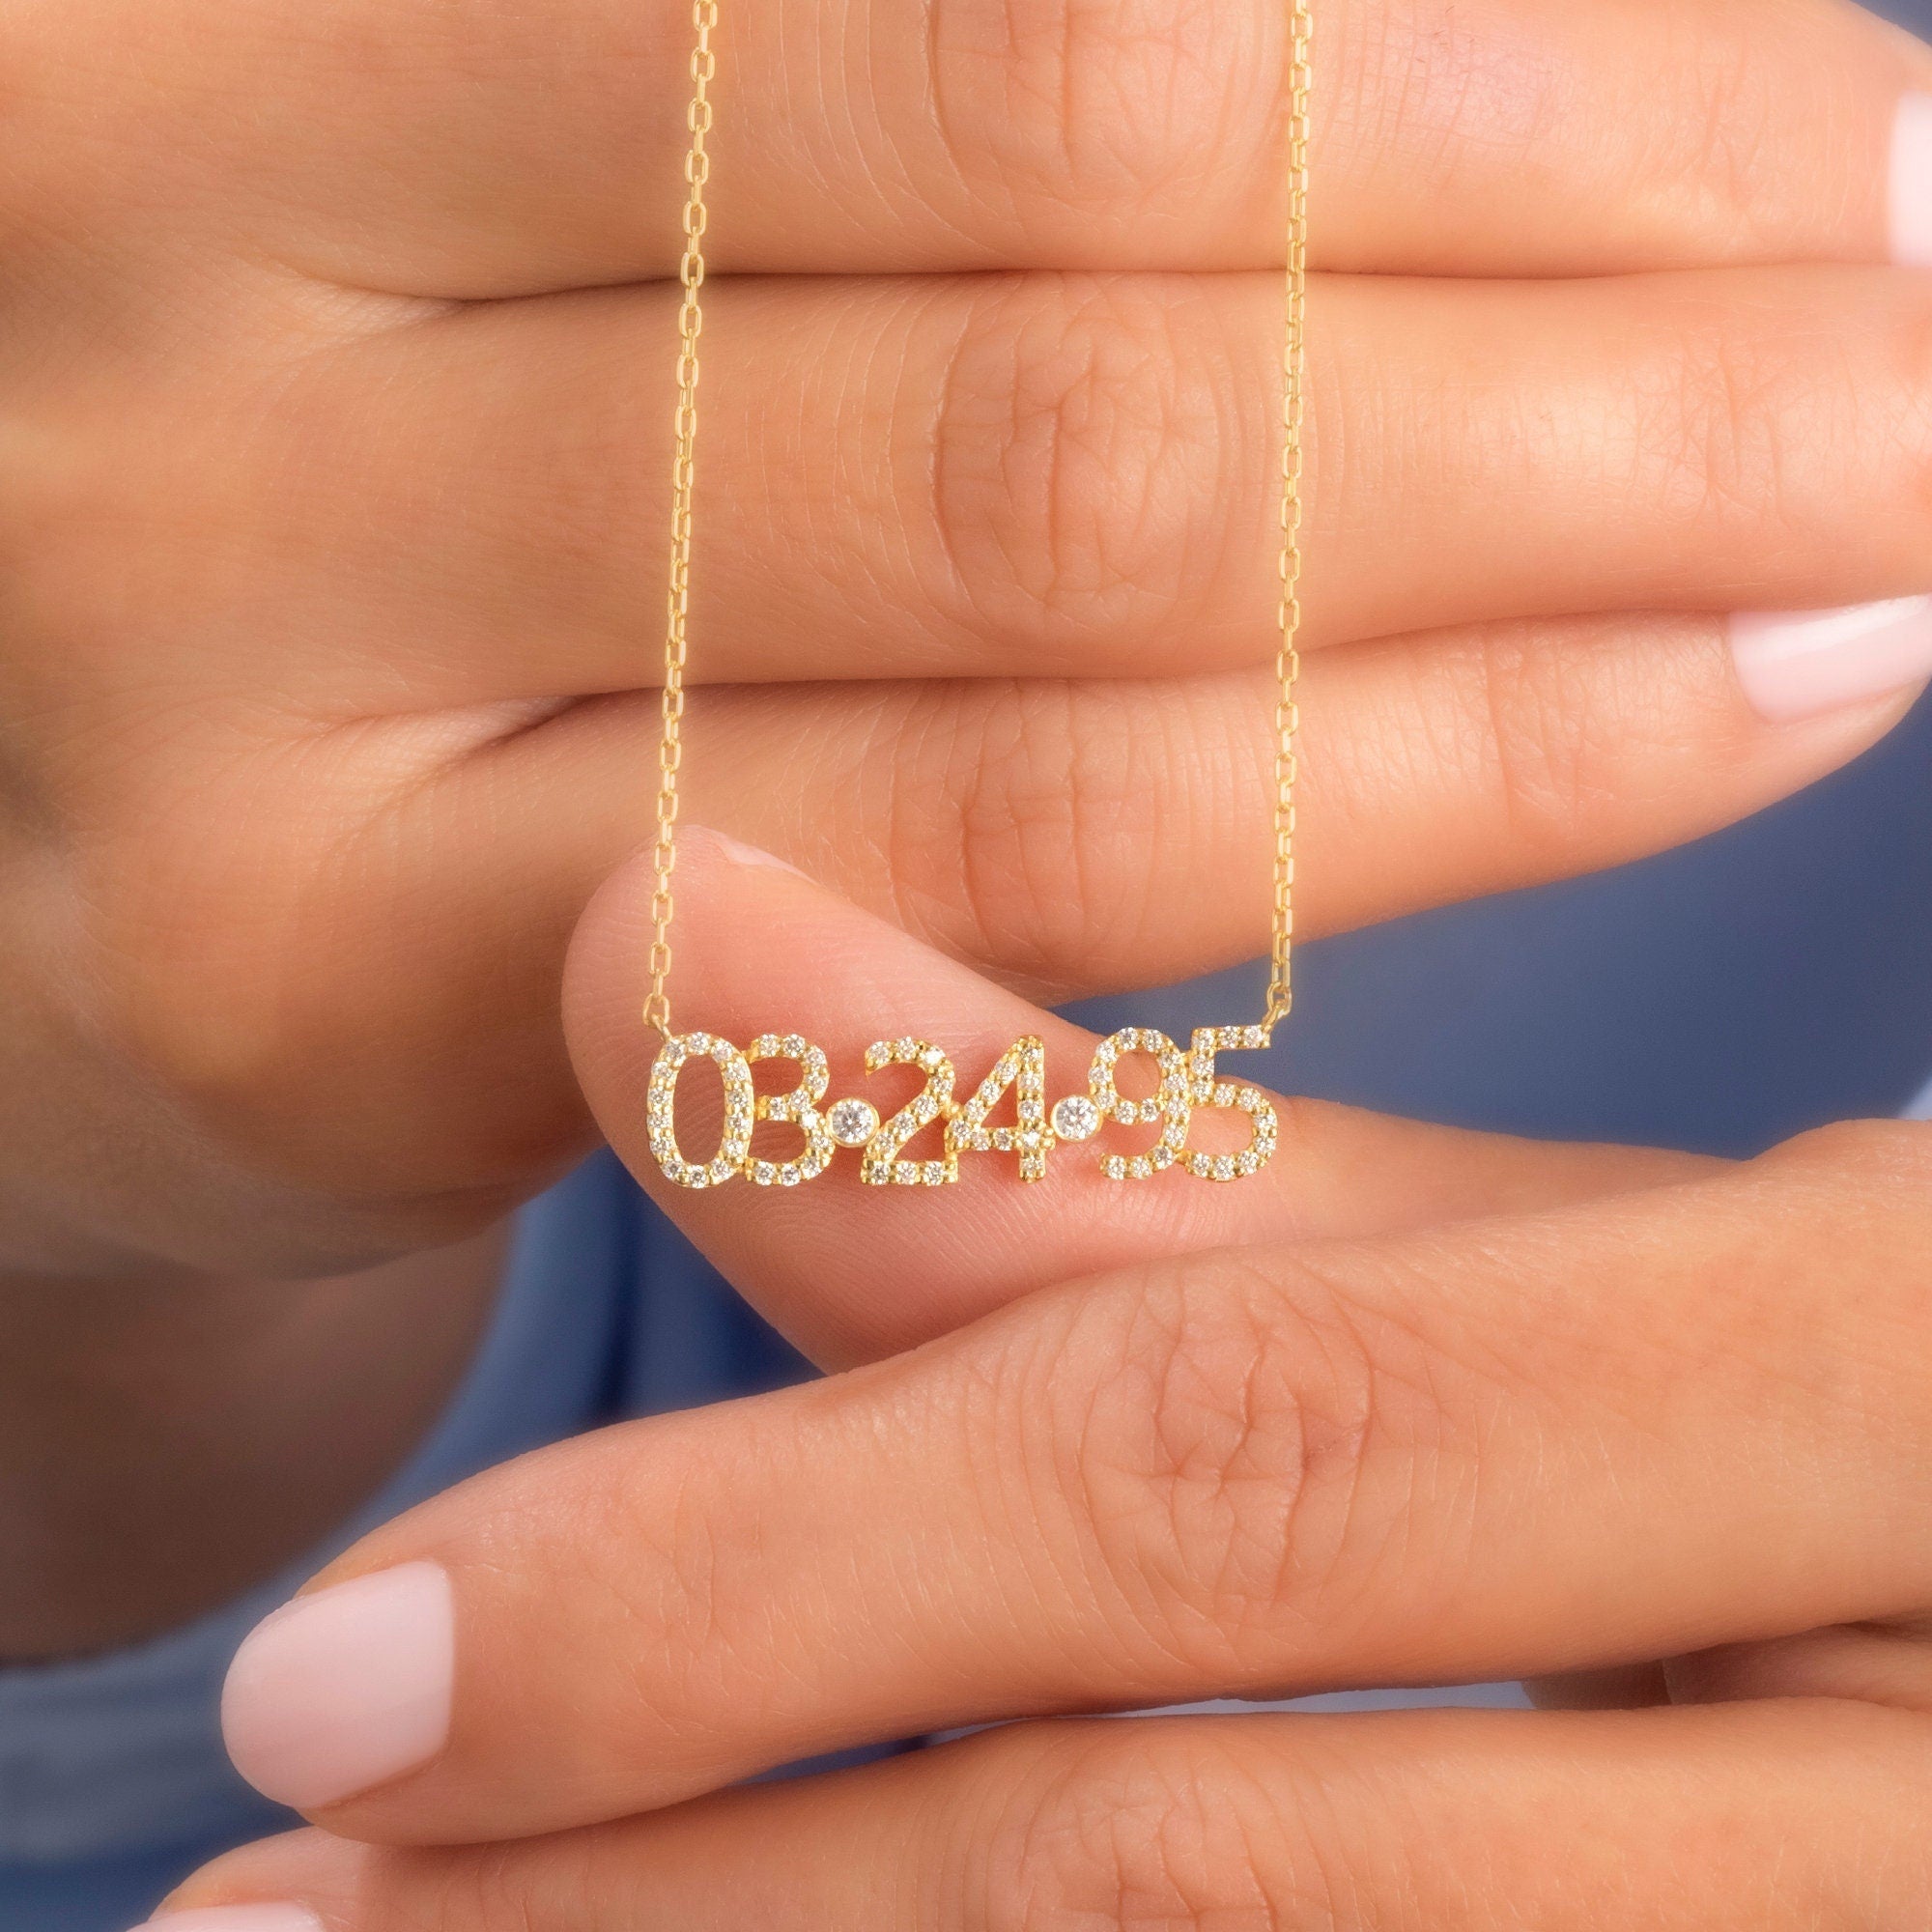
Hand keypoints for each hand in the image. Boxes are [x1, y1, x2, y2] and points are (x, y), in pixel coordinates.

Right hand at [4, 0, 1930, 1279]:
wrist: (60, 806)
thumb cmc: (379, 445)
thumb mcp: (580, 187)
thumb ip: (907, 108)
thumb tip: (1488, 56)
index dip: (1496, 47)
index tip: (1841, 117)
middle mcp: (162, 259)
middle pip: (1043, 256)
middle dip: (1583, 299)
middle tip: (1921, 327)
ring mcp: (212, 677)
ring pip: (1024, 612)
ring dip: (1547, 578)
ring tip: (1875, 540)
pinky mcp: (295, 1005)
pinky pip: (939, 914)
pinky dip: (1355, 829)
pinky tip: (1655, 737)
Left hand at [166, 848, 1931, 1927]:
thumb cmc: (1905, 1383)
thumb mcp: (1629, 1253)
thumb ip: (1181, 1168)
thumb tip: (692, 937)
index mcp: (1904, 1379)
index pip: (1254, 1467)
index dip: (774, 1582)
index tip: (348, 1667)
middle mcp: (1917, 1765)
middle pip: (1199, 1864)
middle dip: (687, 1908)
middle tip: (289, 1906)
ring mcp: (1867, 1921)